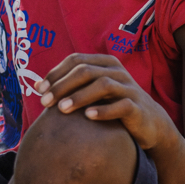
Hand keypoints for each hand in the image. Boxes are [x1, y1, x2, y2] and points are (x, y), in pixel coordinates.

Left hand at [34, 53, 175, 151]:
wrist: (149, 123)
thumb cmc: (112, 105)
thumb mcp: (91, 92)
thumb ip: (68, 86)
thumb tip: (35, 85)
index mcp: (105, 63)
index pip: (76, 60)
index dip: (56, 73)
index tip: (39, 89)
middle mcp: (117, 71)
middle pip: (86, 71)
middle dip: (62, 85)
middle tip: (45, 102)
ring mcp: (129, 88)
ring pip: (103, 85)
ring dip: (79, 96)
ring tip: (61, 109)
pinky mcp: (138, 107)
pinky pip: (121, 106)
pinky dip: (104, 110)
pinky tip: (88, 117)